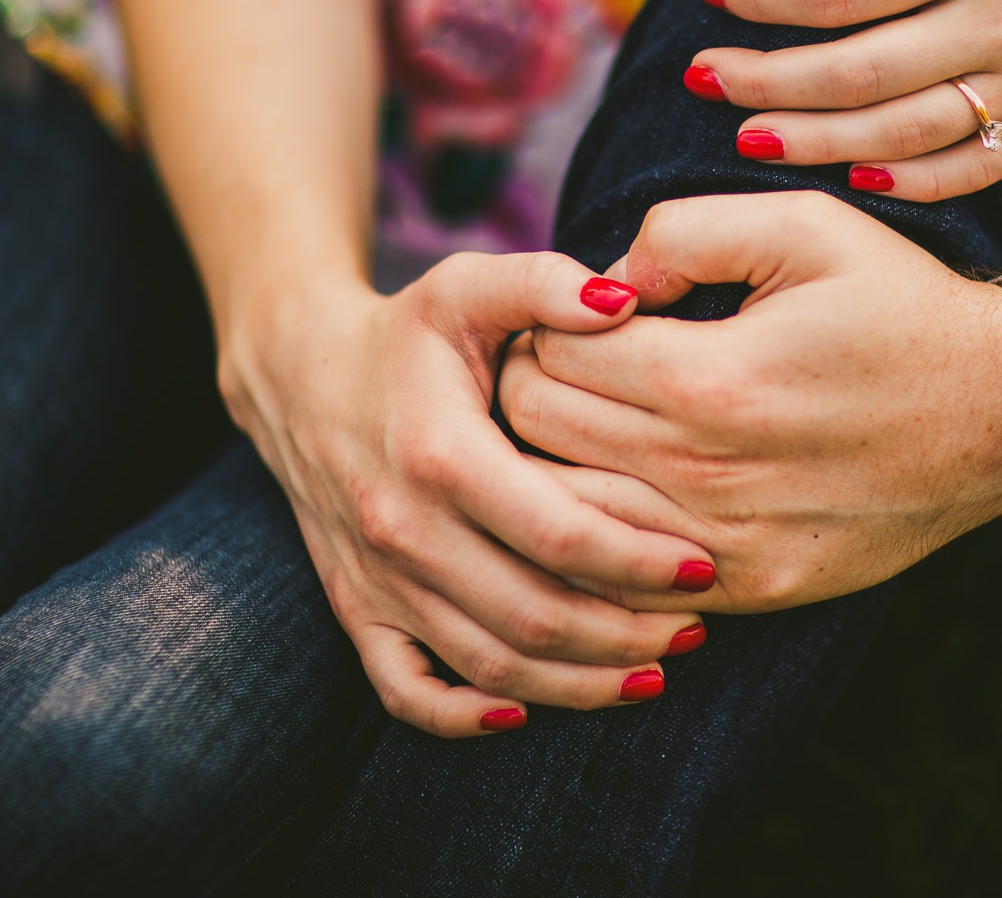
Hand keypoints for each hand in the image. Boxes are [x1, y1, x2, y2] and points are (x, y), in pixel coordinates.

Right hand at [219, 254, 713, 736]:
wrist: (296, 373)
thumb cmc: (406, 331)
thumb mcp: (468, 286)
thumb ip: (545, 283)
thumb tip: (625, 300)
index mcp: (441, 453)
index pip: (557, 533)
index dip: (638, 560)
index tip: (704, 565)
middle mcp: (403, 528)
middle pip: (532, 615)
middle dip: (626, 634)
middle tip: (698, 627)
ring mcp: (375, 577)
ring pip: (487, 664)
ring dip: (576, 683)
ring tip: (653, 671)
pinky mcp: (355, 607)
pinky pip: (405, 691)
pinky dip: (464, 717)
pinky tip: (527, 713)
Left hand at [496, 192, 1001, 613]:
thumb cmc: (901, 305)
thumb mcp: (806, 225)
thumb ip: (682, 232)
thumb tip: (598, 280)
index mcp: (711, 378)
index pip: (547, 354)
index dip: (543, 319)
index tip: (580, 309)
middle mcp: (707, 474)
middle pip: (536, 434)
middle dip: (531, 384)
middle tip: (572, 358)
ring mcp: (726, 546)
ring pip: (562, 515)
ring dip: (553, 463)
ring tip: (591, 418)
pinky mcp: (750, 589)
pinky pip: (623, 579)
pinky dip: (601, 536)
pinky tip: (626, 487)